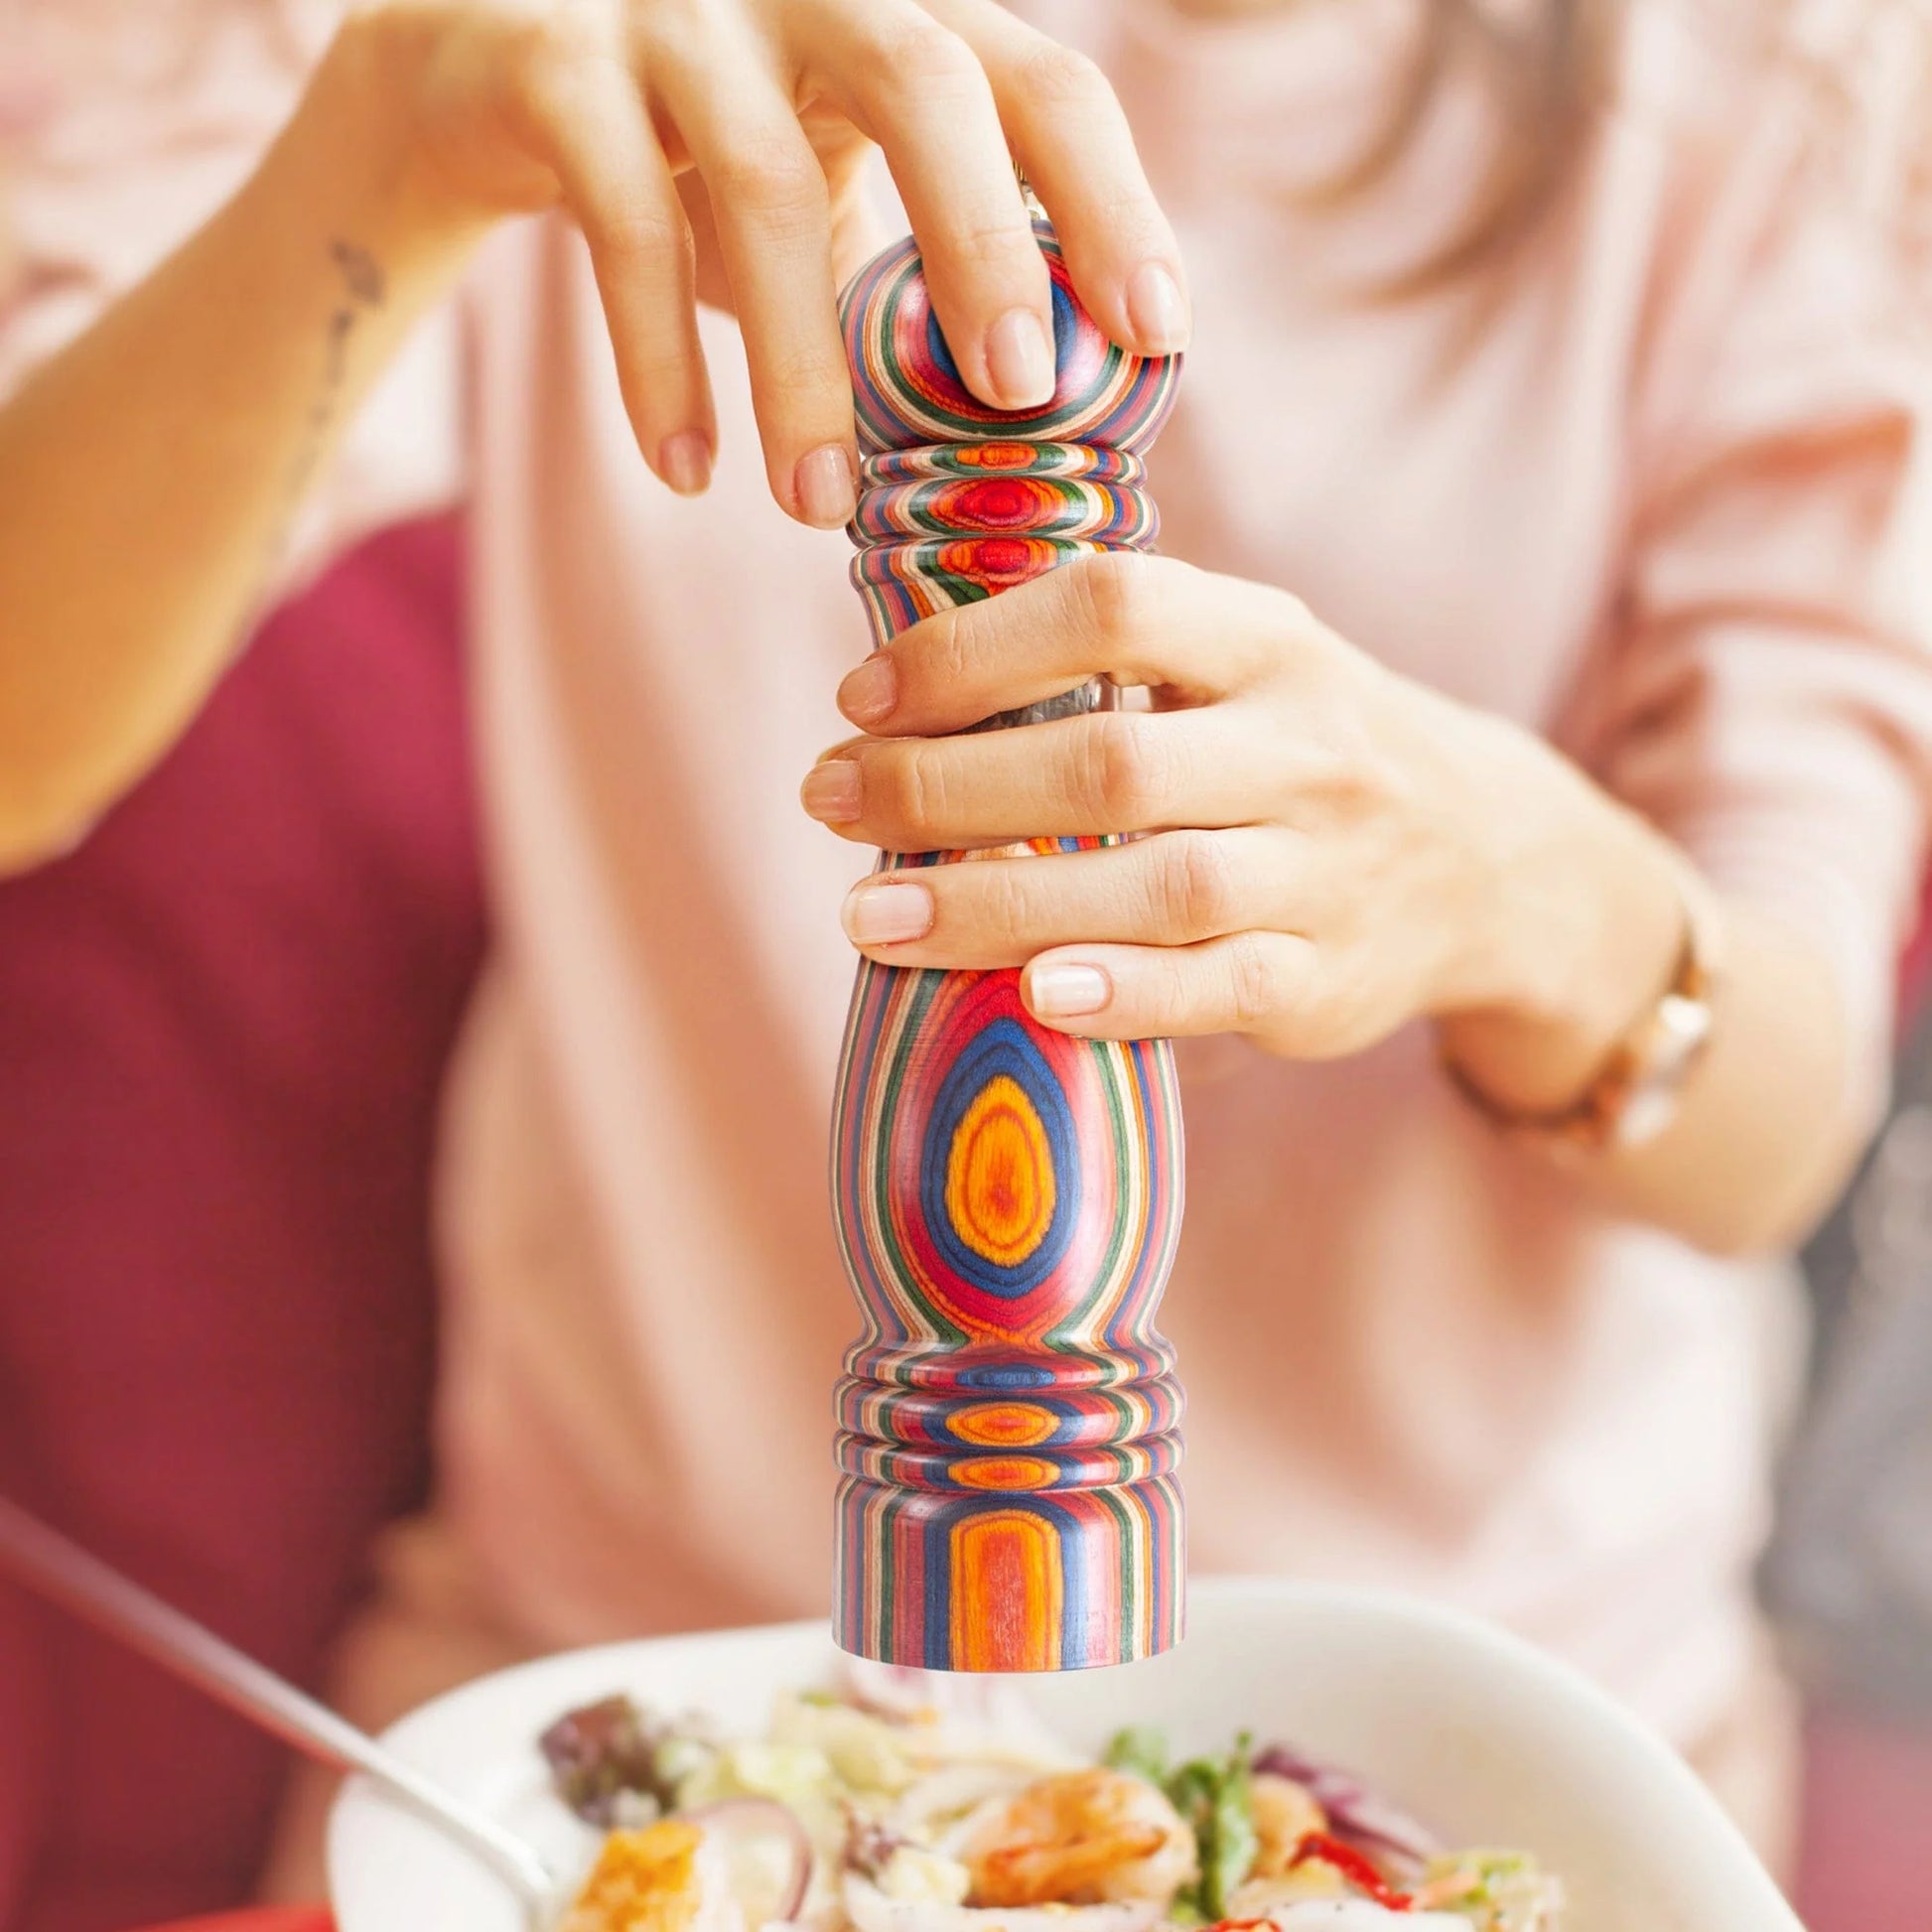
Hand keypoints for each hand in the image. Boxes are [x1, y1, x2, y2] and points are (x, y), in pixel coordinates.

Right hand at [323, 0, 1187, 523]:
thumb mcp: (834, 183)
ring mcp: (671, 9)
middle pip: (921, 80)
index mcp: (902, 13)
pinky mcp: (552, 63)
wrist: (484, 71)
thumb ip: (921, 266)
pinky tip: (685, 472)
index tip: (1158, 335)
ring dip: (799, 366)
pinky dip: (656, 364)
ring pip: (759, 181)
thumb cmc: (706, 152)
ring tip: (816, 509)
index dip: (1113, 203)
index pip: (1043, 81)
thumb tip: (1043, 424)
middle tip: (1017, 396)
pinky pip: (620, 224)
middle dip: (984, 245)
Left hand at [801, 555, 1682, 1096]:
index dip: (972, 650)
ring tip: (869, 914)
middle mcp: (1308, 747)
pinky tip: (1025, 998)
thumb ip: (1117, 658)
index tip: (860, 696)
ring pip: (1156, 886)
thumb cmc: (1304, 751)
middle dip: (947, 785)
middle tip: (826, 800)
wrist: (1490, 861)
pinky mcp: (1326, 980)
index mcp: (1271, 641)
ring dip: (996, 904)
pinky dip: (1123, 995)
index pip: (1113, 609)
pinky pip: (1219, 989)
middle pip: (1110, 765)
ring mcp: (1327, 871)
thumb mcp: (1245, 666)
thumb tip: (906, 682)